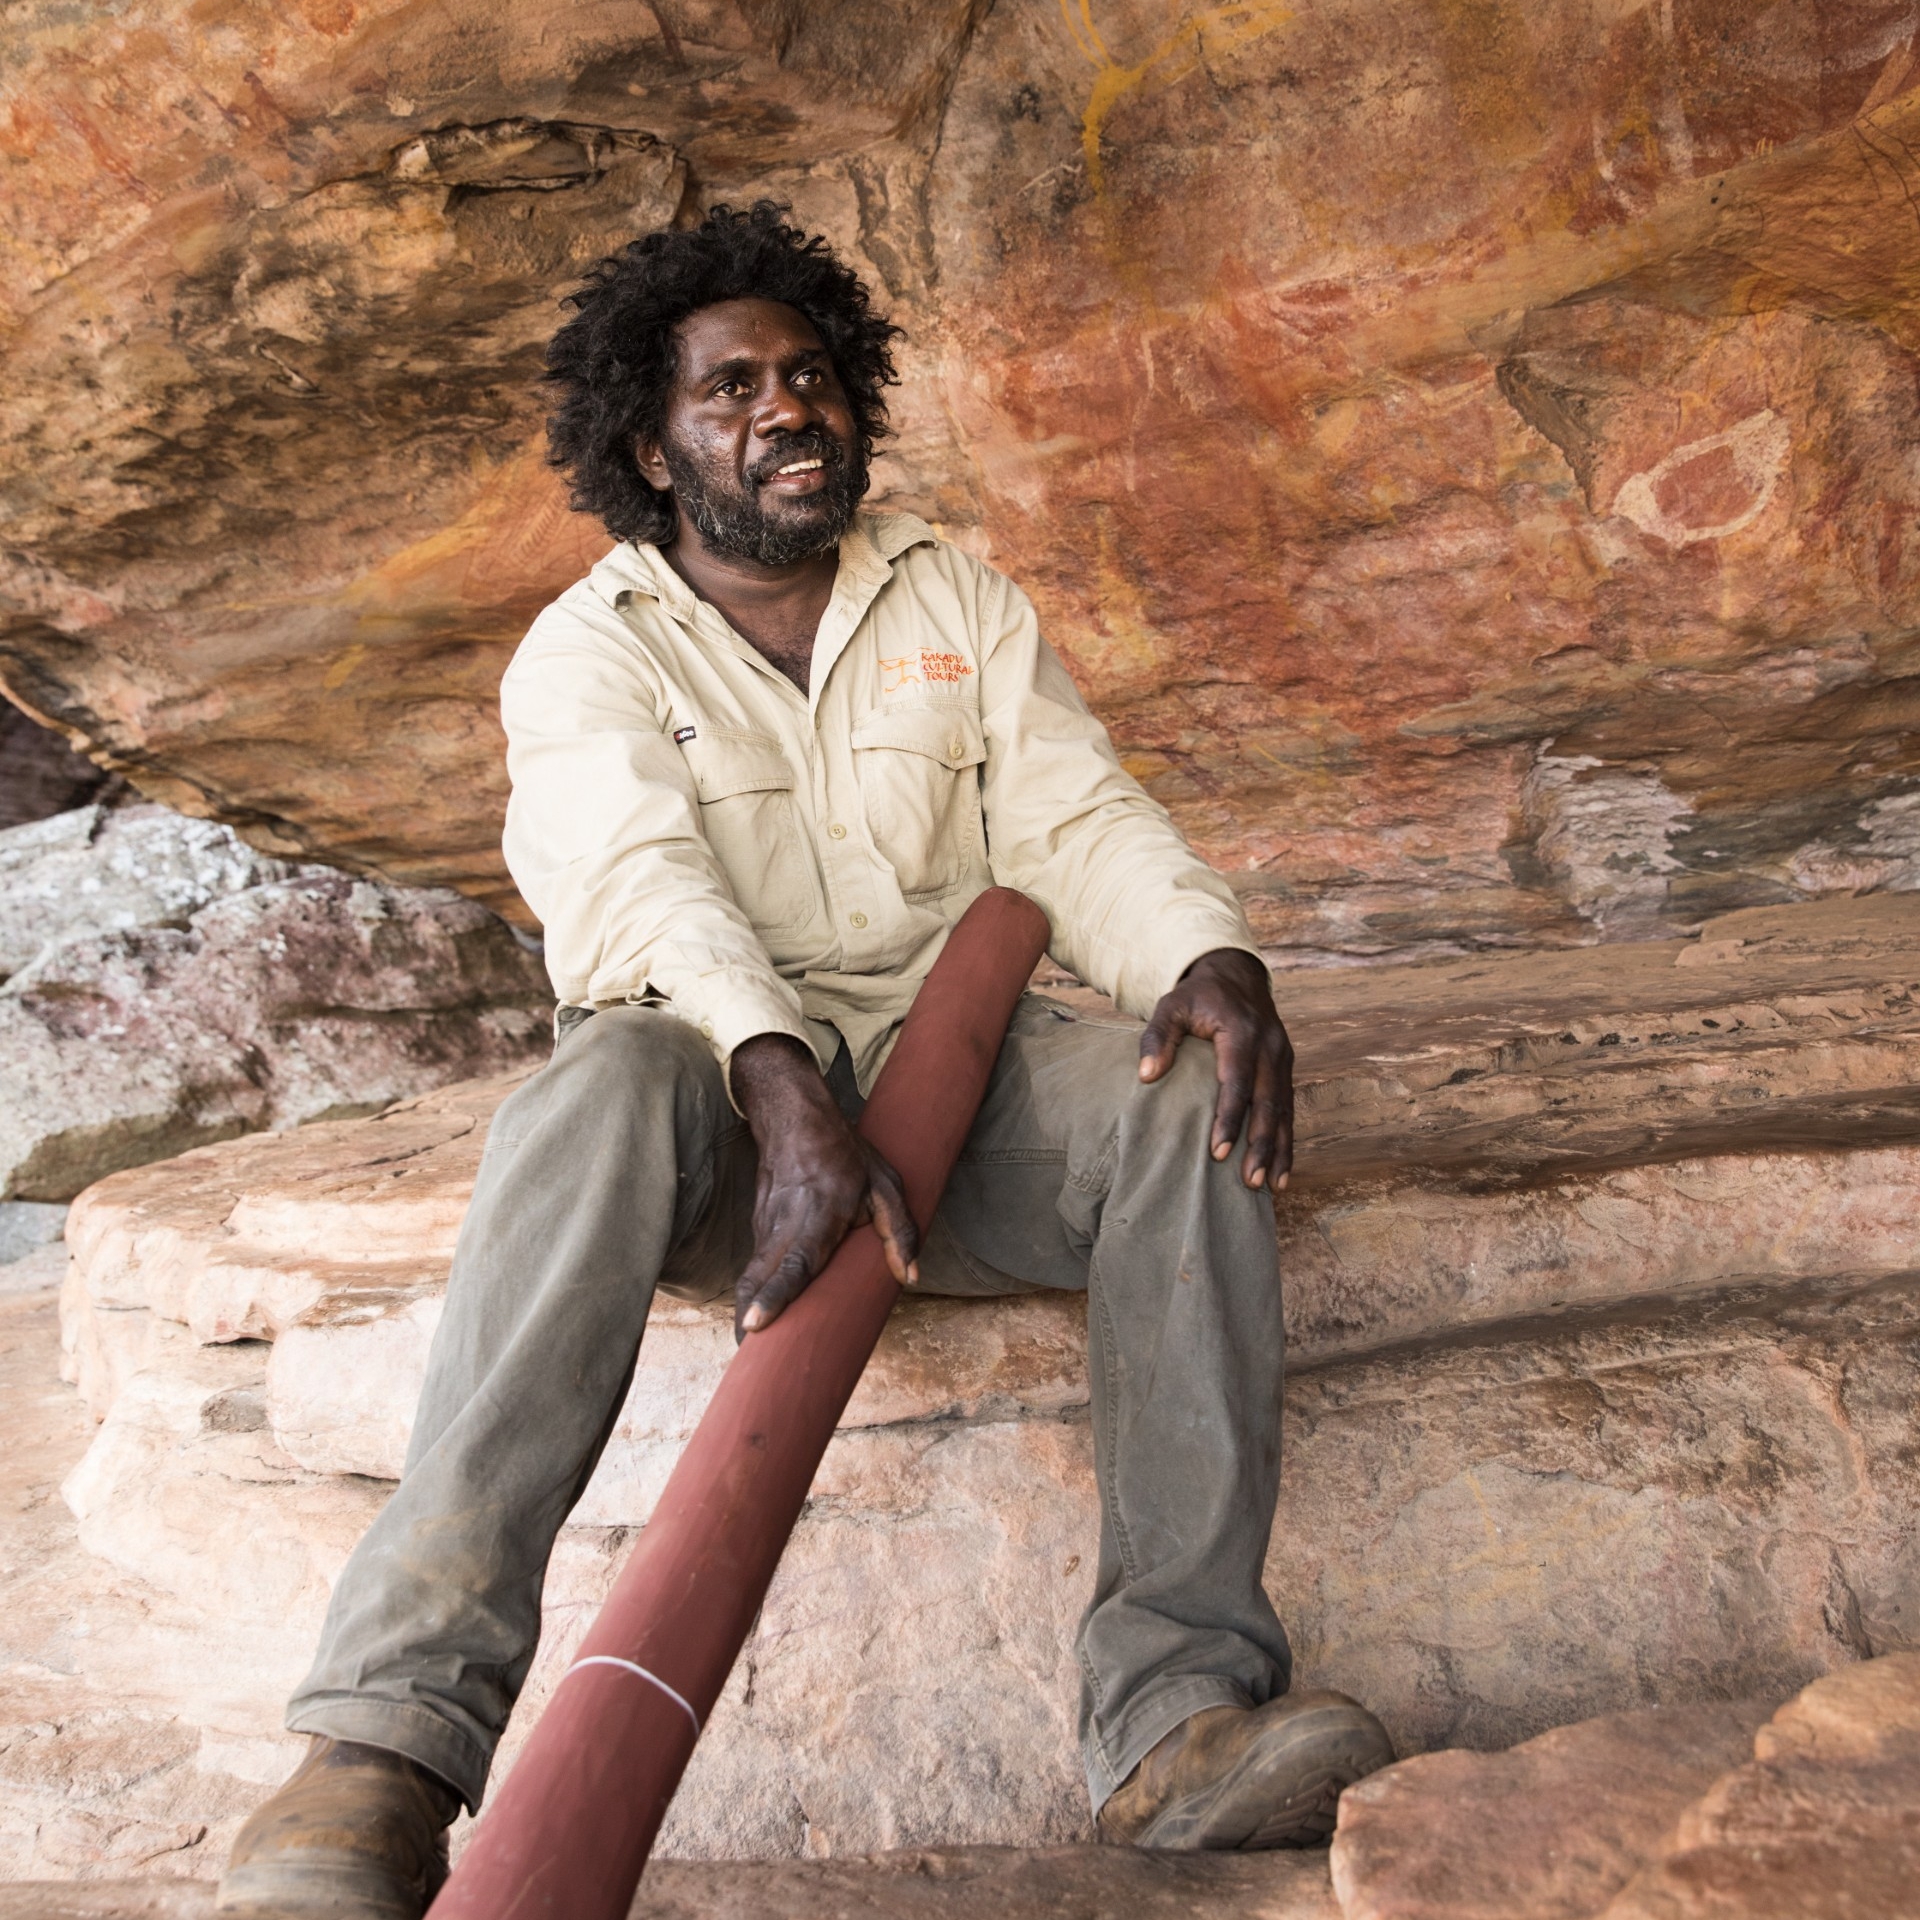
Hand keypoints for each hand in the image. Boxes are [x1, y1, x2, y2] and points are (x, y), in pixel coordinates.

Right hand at [727, 1034, 919, 1337]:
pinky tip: (758, 1319)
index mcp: (819, 1216)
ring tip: (750, 1350)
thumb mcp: (885, 1183)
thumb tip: (910, 1277)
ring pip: (751, 1275)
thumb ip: (899, 1230)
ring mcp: (765, 1226)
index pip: (794, 1262)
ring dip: (748, 1312)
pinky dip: (753, 1295)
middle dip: (750, 1319)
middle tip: (748, 1360)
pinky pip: (755, 1267)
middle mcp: (785, 1225)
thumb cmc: (845, 1153)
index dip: (775, 1296)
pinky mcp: (758, 1228)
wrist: (794, 1118)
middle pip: (759, 1279)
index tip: (755, 1325)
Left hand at [1137, 948, 1293, 1190]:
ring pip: (1284, 1110)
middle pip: (1267, 1102)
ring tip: (1271, 1186)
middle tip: (1249, 1181)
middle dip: (1260, 1145)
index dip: (1229, 1118)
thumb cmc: (1197, 996)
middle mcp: (1270, 1046)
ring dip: (1278, 1149)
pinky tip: (1283, 1171)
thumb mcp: (1171, 1006)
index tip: (1218, 1152)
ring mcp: (1283, 1057)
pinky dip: (1286, 1140)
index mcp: (1242, 1032)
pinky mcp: (1286, 1068)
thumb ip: (1157, 1037)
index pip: (1238, 1081)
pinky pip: (1288, 1108)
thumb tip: (1147, 1075)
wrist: (1235, 975)